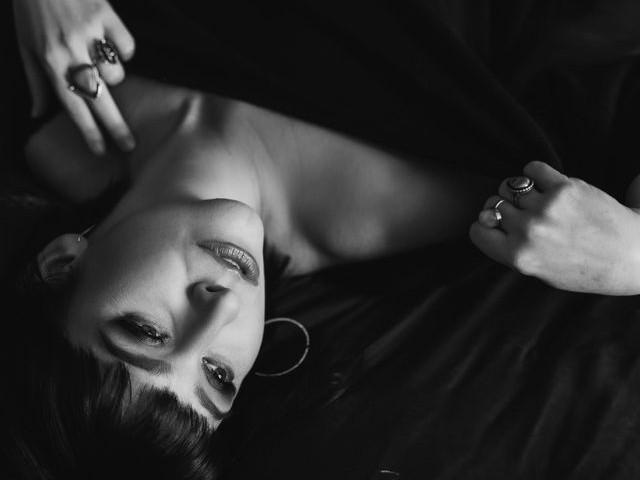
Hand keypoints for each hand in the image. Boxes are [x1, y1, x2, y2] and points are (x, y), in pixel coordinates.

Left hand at [13, 0, 135, 154]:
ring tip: (99, 59)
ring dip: (112, 73)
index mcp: (50, 61)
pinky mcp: (107, 16)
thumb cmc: (31, 8)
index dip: (88, 131)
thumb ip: (35, 81)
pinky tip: (109, 41)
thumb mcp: (25, 45)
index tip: (101, 150)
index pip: (73, 106)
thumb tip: (38, 114)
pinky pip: (126, 47)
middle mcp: (71, 51)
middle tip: (129, 145)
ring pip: (117, 73)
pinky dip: (122, 49)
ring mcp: (91, 34)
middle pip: (100, 99)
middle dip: (116, 125)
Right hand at [470, 161, 639, 294]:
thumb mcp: (542, 272)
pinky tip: (545, 183)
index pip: (478, 231)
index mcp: (519, 257)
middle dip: (503, 208)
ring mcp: (546, 208)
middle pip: (494, 206)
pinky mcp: (565, 187)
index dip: (485, 227)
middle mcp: (529, 232)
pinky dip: (534, 173)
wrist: (632, 253)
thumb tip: (489, 221)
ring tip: (536, 198)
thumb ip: (514, 251)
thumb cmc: (588, 268)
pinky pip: (531, 169)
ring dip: (519, 191)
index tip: (496, 226)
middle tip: (521, 213)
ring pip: (510, 186)